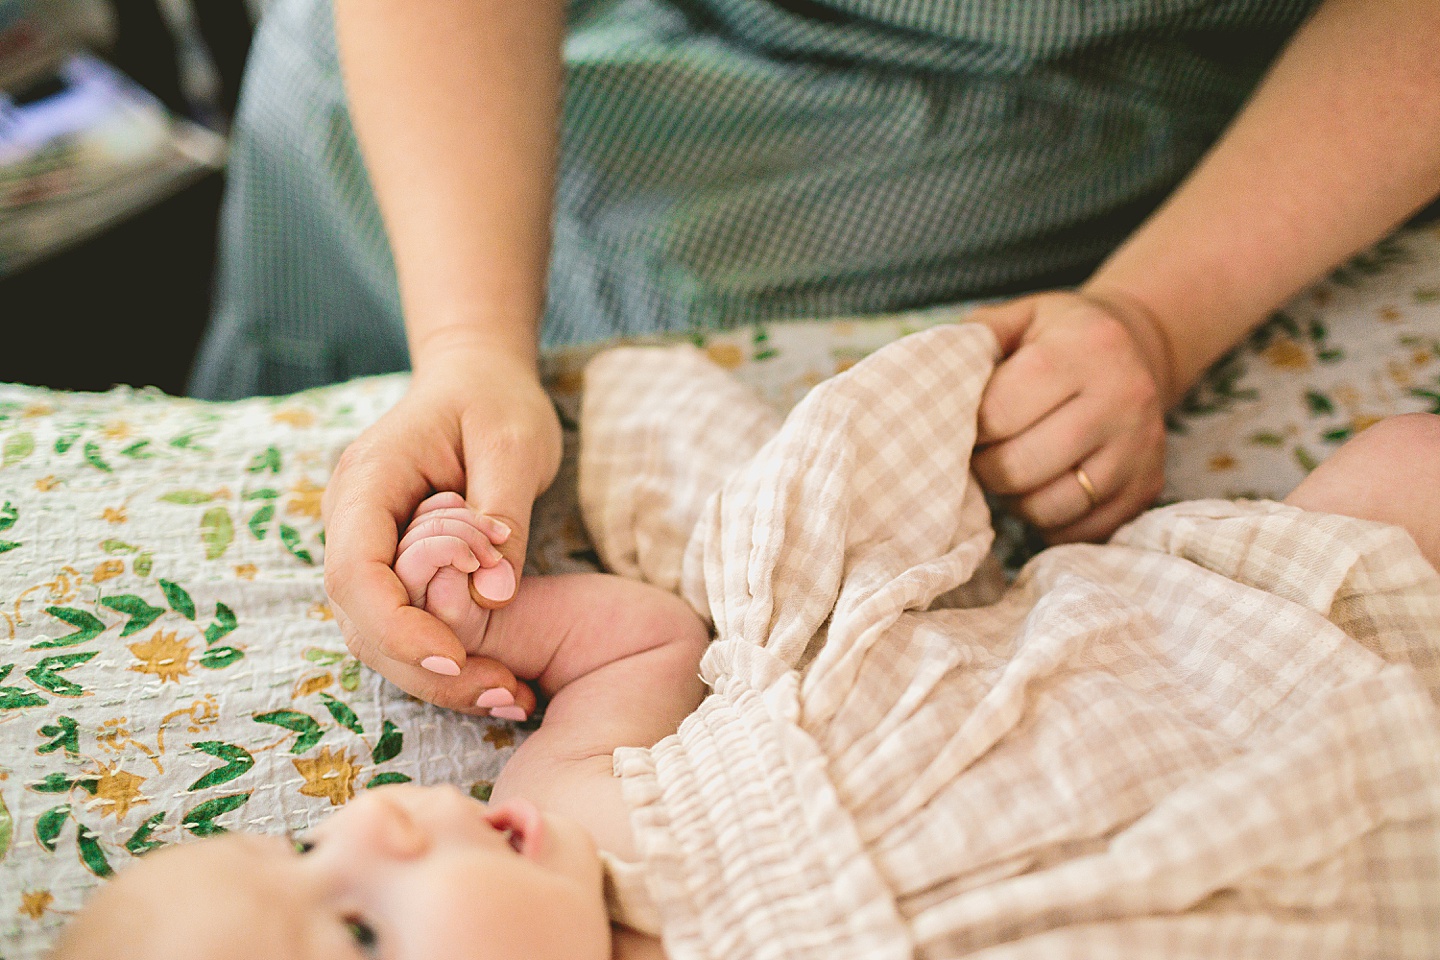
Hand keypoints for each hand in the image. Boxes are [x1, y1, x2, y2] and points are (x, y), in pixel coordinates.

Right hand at [321, 346, 562, 713]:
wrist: (477, 378)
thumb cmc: (496, 400)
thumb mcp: (515, 442)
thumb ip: (502, 513)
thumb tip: (495, 596)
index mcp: (368, 480)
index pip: (354, 571)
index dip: (397, 626)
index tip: (458, 659)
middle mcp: (352, 520)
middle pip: (361, 618)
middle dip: (425, 666)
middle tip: (505, 694)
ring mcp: (367, 546)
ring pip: (379, 634)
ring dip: (438, 674)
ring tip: (512, 696)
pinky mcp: (393, 567)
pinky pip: (405, 623)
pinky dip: (447, 656)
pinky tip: (500, 677)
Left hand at [968, 290, 1173, 543]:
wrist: (1141, 346)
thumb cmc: (1061, 335)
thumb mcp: (1020, 317)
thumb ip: (974, 339)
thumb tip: (926, 381)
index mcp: (1083, 349)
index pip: (1000, 413)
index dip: (969, 429)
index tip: (965, 425)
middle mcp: (1122, 398)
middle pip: (1021, 468)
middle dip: (985, 469)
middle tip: (980, 455)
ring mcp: (1140, 448)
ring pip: (1050, 507)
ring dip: (1016, 500)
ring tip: (1010, 472)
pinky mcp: (1148, 487)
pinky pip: (1081, 531)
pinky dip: (1051, 522)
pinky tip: (1042, 491)